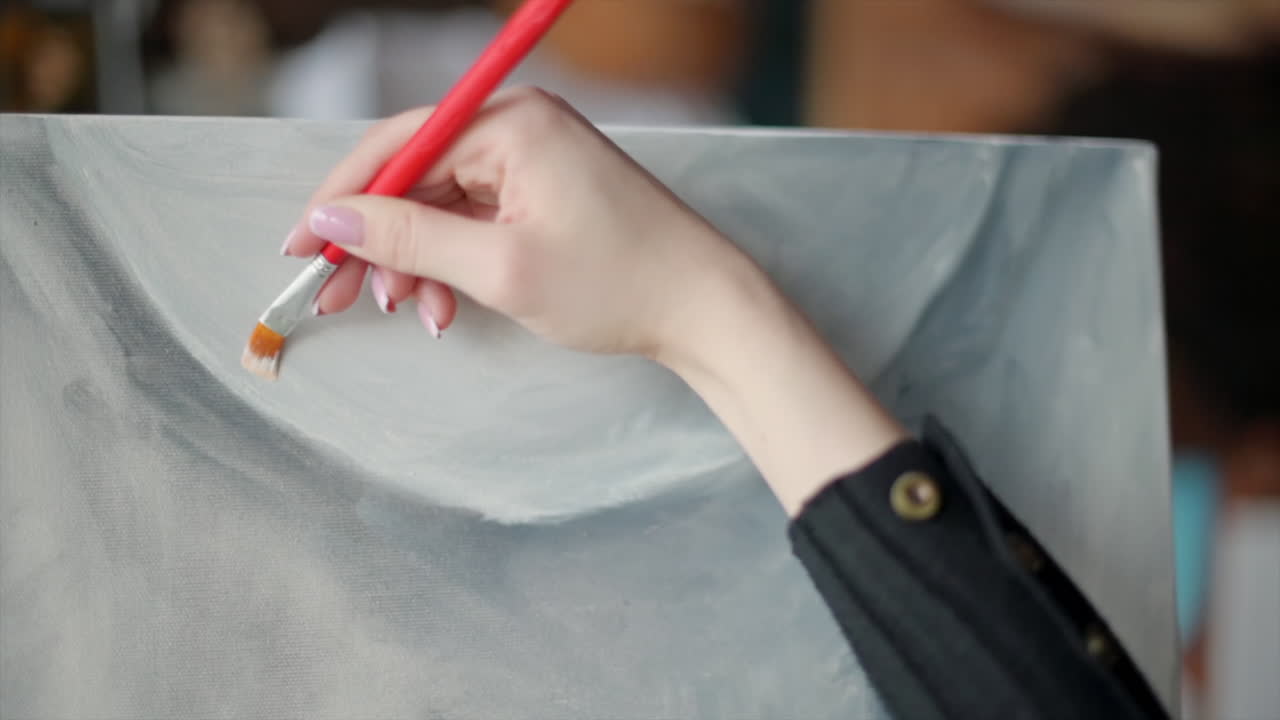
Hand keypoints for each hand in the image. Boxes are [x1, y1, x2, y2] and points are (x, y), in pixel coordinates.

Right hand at [283, 86, 905, 515]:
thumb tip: (332, 221)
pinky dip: (452, 264)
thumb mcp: (501, 268)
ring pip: (441, 206)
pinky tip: (446, 306)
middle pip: (415, 176)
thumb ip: (410, 240)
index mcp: (512, 123)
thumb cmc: (621, 283)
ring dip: (415, 262)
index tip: (300, 247)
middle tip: (337, 296)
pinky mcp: (544, 193)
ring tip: (411, 311)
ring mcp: (534, 161)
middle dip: (376, 242)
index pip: (398, 146)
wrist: (705, 309)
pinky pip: (474, 221)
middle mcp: (520, 128)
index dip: (341, 200)